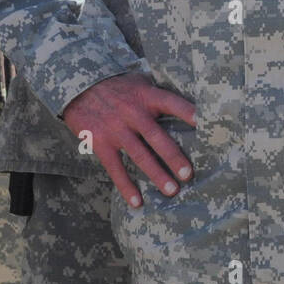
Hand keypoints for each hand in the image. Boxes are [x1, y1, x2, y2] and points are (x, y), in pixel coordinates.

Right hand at [61, 72, 196, 207]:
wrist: (79, 87)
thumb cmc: (118, 86)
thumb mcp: (140, 82)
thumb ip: (159, 95)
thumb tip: (190, 105)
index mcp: (146, 96)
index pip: (172, 103)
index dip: (189, 113)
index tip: (205, 124)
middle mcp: (133, 113)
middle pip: (157, 137)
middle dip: (173, 157)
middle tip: (189, 174)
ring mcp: (116, 129)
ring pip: (140, 155)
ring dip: (156, 174)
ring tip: (172, 191)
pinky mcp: (100, 143)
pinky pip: (115, 168)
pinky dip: (126, 186)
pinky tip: (137, 202)